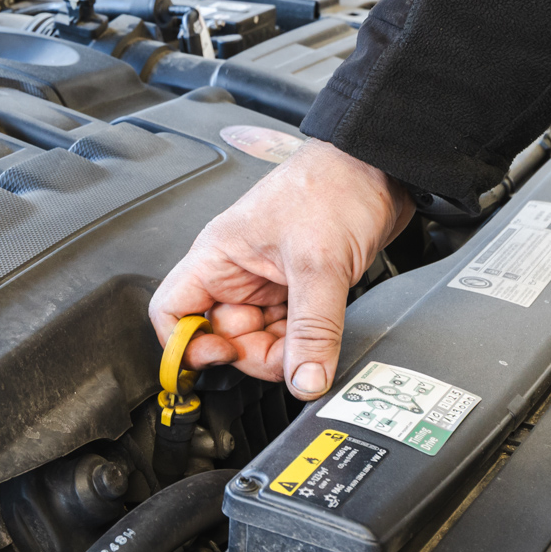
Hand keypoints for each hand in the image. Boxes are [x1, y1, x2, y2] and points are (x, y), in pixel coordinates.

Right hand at [149, 137, 414, 399]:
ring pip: (257, 338)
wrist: (379, 170)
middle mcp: (236, 272)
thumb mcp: (319, 265)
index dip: (185, 345)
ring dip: (284, 353)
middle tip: (289, 359)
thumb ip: (312, 331)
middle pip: (221, 336)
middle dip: (253, 355)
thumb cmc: (333, 187)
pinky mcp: (298, 288)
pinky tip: (323, 339)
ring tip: (313, 347)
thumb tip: (305, 381)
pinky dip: (305, 344)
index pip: (171, 312)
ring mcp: (267, 281)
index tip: (220, 359)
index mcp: (217, 257)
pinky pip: (289, 332)